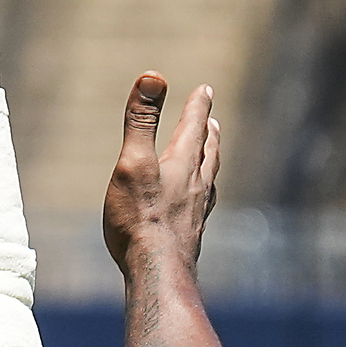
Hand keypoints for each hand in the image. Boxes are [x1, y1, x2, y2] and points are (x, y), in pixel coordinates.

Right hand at [98, 73, 219, 275]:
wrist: (158, 271)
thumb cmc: (139, 217)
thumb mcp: (133, 162)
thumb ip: (141, 121)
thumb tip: (153, 75)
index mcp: (183, 164)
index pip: (194, 126)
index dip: (198, 106)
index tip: (205, 89)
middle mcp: (196, 185)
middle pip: (208, 152)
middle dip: (208, 133)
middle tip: (212, 120)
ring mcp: (197, 211)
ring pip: (209, 179)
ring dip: (210, 162)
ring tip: (210, 157)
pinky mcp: (191, 234)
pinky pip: (202, 205)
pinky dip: (203, 193)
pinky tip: (197, 205)